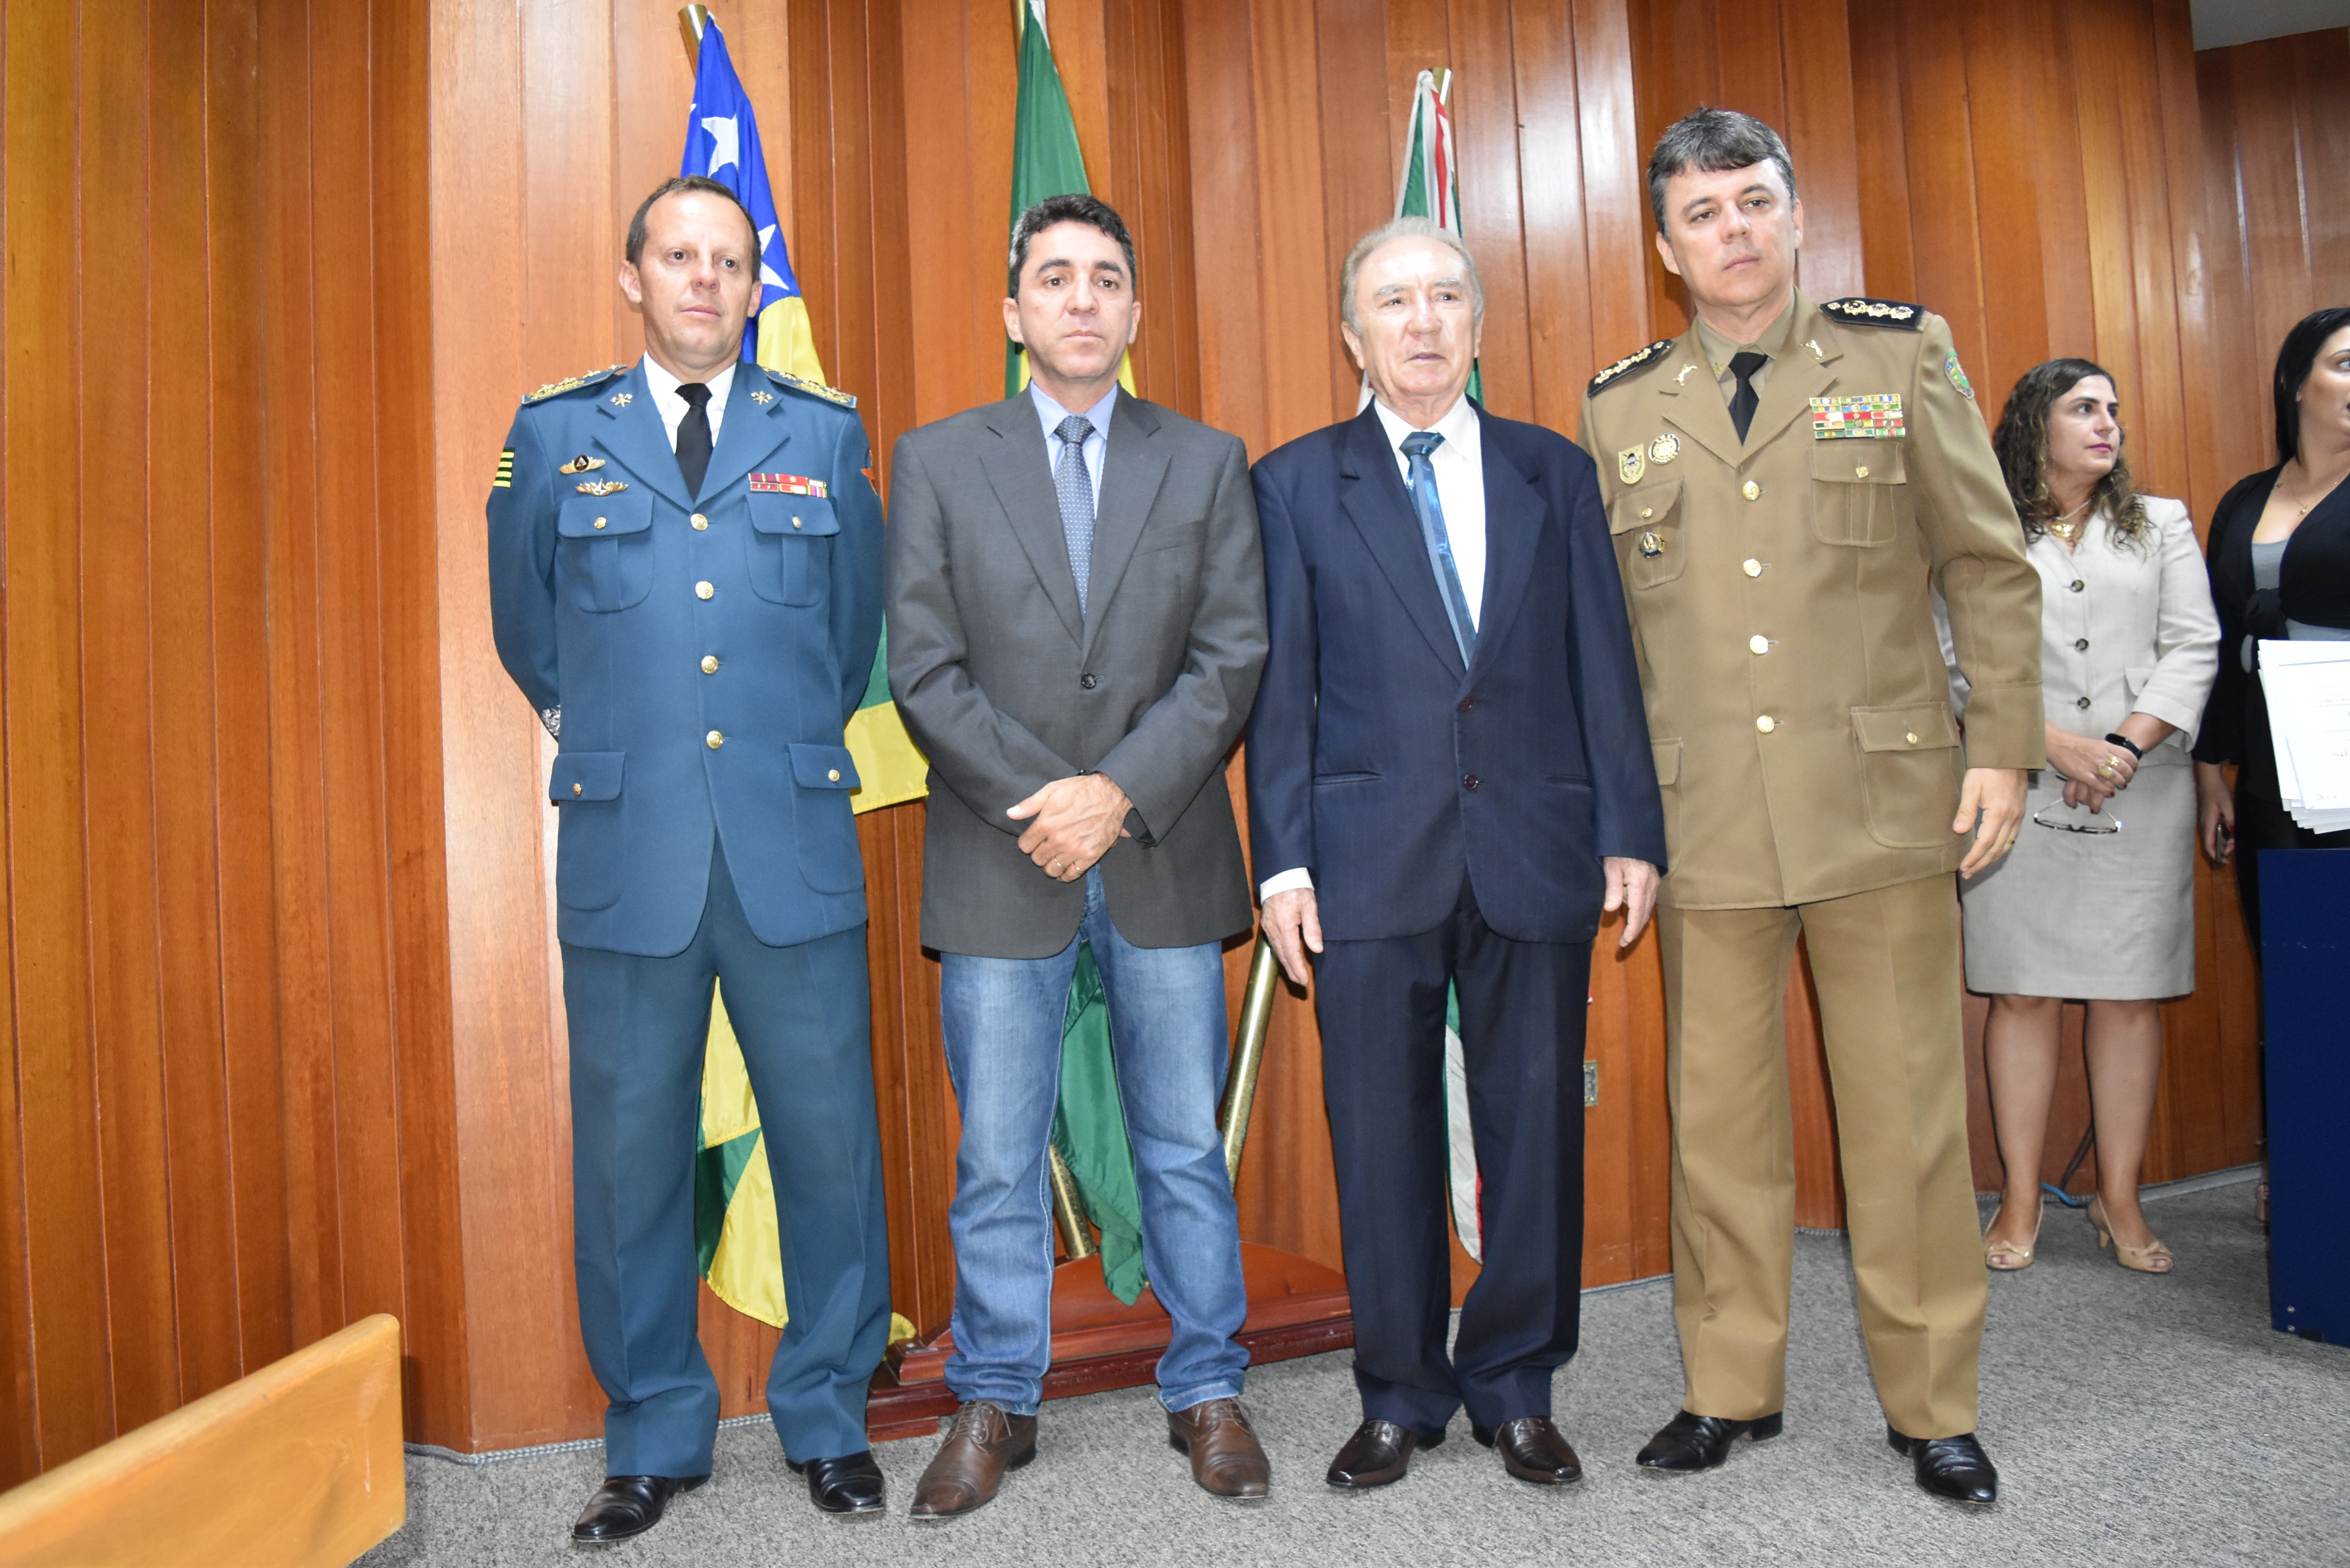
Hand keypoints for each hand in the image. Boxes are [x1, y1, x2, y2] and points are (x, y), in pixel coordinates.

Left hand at [1007, 774, 1132, 881]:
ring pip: (1051, 870)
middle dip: (1038, 853)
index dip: (1027, 842)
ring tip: (1054, 857)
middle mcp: (1059, 839)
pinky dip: (1065, 874)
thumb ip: (1029, 804)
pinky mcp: (1090, 856)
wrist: (1110, 794)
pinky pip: (1071, 875)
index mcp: (1046, 823)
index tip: (1034, 839)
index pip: (1025, 846)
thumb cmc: (1080, 790)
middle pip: (1037, 859)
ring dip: (1050, 865)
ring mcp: (1074, 849)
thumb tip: (1010, 814)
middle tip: (1046, 847)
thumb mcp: (1051, 790)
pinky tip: (1065, 867)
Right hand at [1262, 888, 1321, 985]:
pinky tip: (1286, 958)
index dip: (1298, 969)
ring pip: (1277, 951)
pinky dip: (1281, 954)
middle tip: (1301, 984)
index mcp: (1285, 926)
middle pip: (1283, 956)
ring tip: (1295, 975)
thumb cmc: (1296, 888)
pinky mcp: (1266, 924)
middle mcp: (1273, 930)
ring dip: (1286, 965)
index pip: (1292, 954)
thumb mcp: (1309, 906)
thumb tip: (1316, 949)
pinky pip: (1273, 944)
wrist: (1280, 875)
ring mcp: (1268, 927)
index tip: (1305, 981)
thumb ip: (1313, 928)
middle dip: (1292, 971)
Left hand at [1602, 858, 1659, 949]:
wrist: (1634, 836)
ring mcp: (1654, 884)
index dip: (1632, 930)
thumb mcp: (1611, 867)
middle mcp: (1651, 886)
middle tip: (1624, 942)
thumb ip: (1612, 888)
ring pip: (1648, 909)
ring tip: (1627, 933)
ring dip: (1638, 922)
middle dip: (1635, 930)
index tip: (1624, 942)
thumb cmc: (1619, 850)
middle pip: (1645, 914)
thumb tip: (1610, 909)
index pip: (1637, 913)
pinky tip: (1633, 916)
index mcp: (1641, 883)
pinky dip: (1641, 912)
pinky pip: (1649, 902)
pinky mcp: (1653, 882)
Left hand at [1955, 766, 2027, 877]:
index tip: (1963, 867)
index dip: (1974, 858)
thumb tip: (1959, 831)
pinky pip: (2012, 837)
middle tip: (1968, 873)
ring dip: (1992, 859)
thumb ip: (1966, 810)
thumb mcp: (1972, 786)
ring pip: (2006, 845)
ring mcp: (2018, 816)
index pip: (1984, 843)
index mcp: (1999, 813)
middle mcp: (2011, 818)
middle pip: (1996, 849)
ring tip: (1978, 867)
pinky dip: (2002, 848)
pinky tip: (1993, 852)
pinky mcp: (2020, 813)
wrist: (2009, 755)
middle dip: (1982, 863)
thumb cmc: (1987, 769)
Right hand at [2045, 726, 2132, 807]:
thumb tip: (2117, 758)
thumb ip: (2107, 750)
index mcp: (2107, 746)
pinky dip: (2106, 790)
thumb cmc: (2075, 744)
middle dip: (2128, 777)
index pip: (2129, 756)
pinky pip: (2099, 785)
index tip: (2132, 769)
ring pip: (2115, 778)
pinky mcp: (2083, 775)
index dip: (2133, 765)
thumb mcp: (2096, 743)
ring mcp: (2093, 766)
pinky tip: (2109, 792)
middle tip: (2126, 780)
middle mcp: (2103, 756)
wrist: (2058, 744)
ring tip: (2119, 786)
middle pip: (2124, 768)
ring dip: (2119, 784)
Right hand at [2196, 761, 2234, 864]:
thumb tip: (2234, 831)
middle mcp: (2205, 825)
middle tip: (2235, 846)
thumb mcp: (2228, 805)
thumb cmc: (2218, 792)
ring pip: (2213, 838)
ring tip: (2234, 840)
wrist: (2209, 782)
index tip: (2224, 861)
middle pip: (2211, 843)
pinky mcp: (2209, 819)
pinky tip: (2230, 833)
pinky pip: (2214, 832)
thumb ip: (2231, 818)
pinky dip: (2222, 836)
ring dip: (2223, 842)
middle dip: (2223, 848)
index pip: (2209, 845)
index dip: (2215, 855)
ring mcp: (2206, 822)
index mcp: (2208, 824)